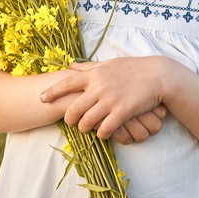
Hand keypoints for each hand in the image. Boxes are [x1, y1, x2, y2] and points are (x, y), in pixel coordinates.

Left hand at [40, 57, 165, 140]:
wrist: (158, 75)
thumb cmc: (133, 68)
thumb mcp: (109, 64)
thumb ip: (88, 67)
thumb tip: (70, 65)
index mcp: (95, 75)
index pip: (67, 83)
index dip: (52, 92)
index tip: (41, 99)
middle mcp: (99, 87)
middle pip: (74, 108)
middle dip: (69, 118)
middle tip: (70, 122)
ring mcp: (110, 100)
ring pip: (87, 121)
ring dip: (84, 128)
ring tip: (86, 129)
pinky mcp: (122, 112)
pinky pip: (105, 129)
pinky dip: (101, 134)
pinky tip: (103, 133)